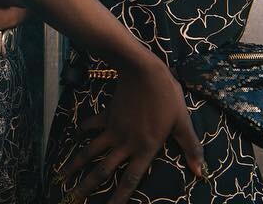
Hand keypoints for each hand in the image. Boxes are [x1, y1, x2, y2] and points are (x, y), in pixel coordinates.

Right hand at [58, 56, 204, 203]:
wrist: (143, 70)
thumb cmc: (166, 96)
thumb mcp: (182, 122)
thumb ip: (190, 147)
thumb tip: (201, 172)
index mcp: (145, 149)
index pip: (130, 180)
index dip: (119, 198)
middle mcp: (125, 143)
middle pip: (103, 170)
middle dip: (86, 187)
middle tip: (73, 199)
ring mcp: (113, 129)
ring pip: (91, 151)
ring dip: (75, 164)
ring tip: (61, 176)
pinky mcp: (107, 115)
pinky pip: (93, 125)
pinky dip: (85, 130)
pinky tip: (78, 133)